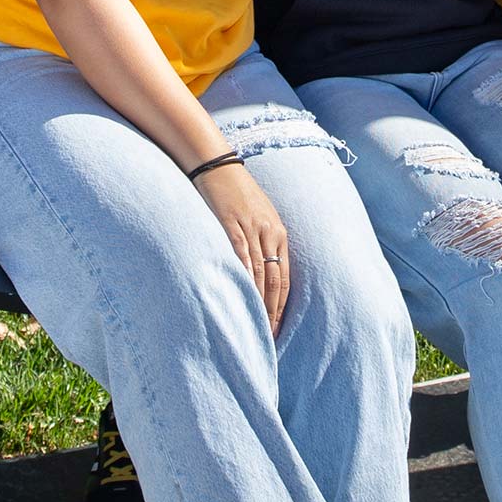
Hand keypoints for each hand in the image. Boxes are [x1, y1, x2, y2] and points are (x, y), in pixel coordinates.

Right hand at [194, 160, 291, 330]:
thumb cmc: (236, 192)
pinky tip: (242, 295)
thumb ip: (262, 242)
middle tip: (268, 336)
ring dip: (258, 300)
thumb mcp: (257, 216)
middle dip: (272, 310)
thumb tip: (260, 274)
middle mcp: (269, 231)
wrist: (218, 164)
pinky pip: (240, 255)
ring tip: (255, 325)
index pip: (284, 277)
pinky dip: (243, 277)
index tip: (276, 328)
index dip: (281, 305)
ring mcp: (250, 227)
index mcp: (278, 232)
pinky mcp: (231, 223)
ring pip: (259, 272)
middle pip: (275, 279)